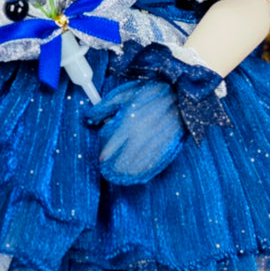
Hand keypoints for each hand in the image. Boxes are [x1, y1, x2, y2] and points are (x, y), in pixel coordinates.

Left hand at [84, 44, 227, 185]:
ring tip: (117, 176)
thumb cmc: (150, 93)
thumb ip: (103, 107)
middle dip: (112, 167)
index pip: (110, 146)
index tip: (101, 159)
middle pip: (121, 162)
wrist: (180, 96)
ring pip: (135, 169)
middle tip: (107, 170)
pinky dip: (142, 174)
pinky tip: (135, 177)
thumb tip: (88, 118)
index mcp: (127, 123)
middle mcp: (139, 137)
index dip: (104, 155)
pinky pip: (151, 168)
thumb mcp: (123, 94)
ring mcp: (153, 146)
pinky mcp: (166, 150)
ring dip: (125, 175)